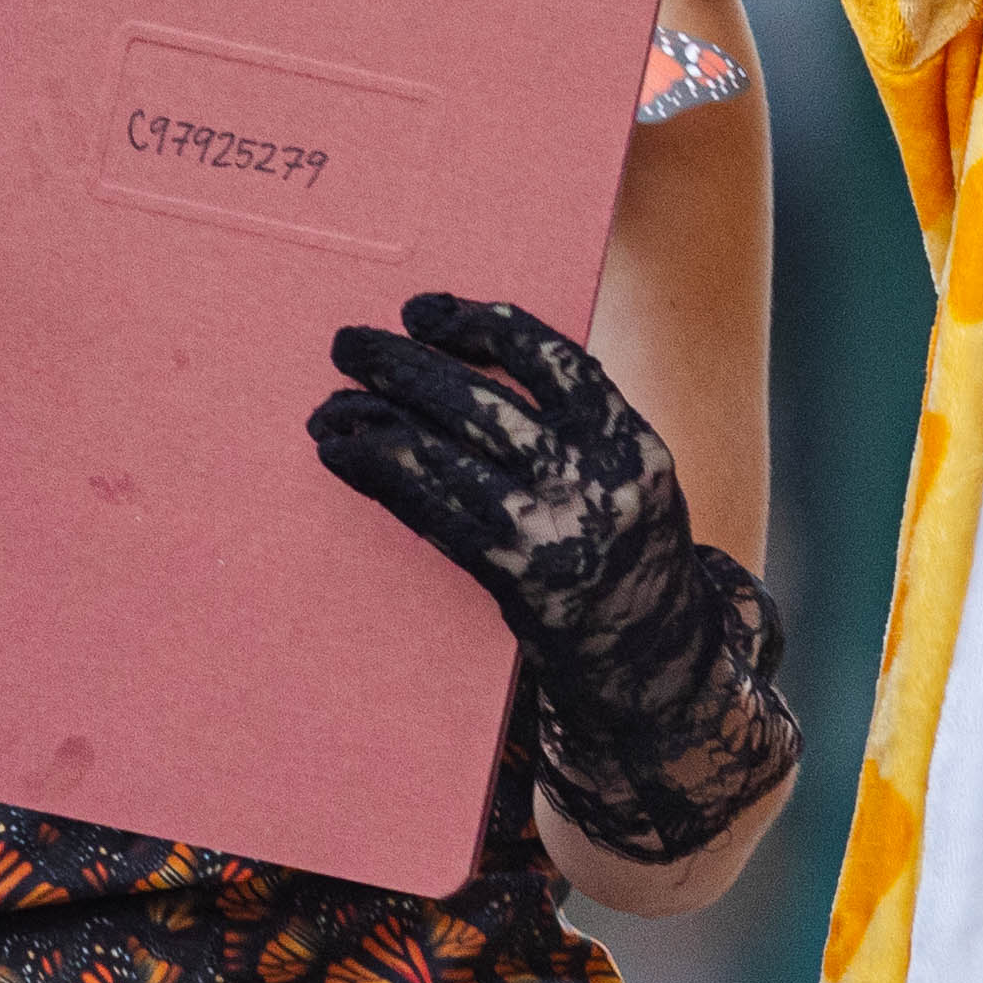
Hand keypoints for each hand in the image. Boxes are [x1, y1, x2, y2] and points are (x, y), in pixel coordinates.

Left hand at [313, 289, 797, 866]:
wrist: (656, 671)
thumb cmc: (628, 562)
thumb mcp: (633, 482)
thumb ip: (575, 428)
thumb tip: (465, 365)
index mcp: (633, 441)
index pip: (551, 358)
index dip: (480, 325)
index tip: (422, 311)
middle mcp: (600, 479)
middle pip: (484, 400)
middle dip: (406, 364)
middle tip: (346, 344)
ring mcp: (558, 530)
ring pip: (447, 452)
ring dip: (375, 420)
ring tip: (325, 406)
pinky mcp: (515, 576)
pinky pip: (432, 510)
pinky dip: (381, 474)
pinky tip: (343, 454)